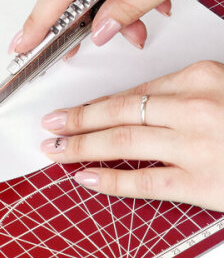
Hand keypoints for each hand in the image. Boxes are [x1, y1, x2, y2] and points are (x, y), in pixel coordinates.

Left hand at [40, 60, 223, 211]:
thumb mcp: (218, 88)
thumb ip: (175, 94)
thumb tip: (128, 107)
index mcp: (200, 76)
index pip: (132, 90)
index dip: (96, 104)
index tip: (74, 110)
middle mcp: (196, 106)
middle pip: (119, 112)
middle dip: (77, 120)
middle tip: (50, 124)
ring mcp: (198, 144)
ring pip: (123, 143)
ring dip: (81, 146)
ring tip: (54, 148)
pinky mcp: (205, 182)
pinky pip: (144, 181)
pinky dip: (109, 180)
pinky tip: (83, 177)